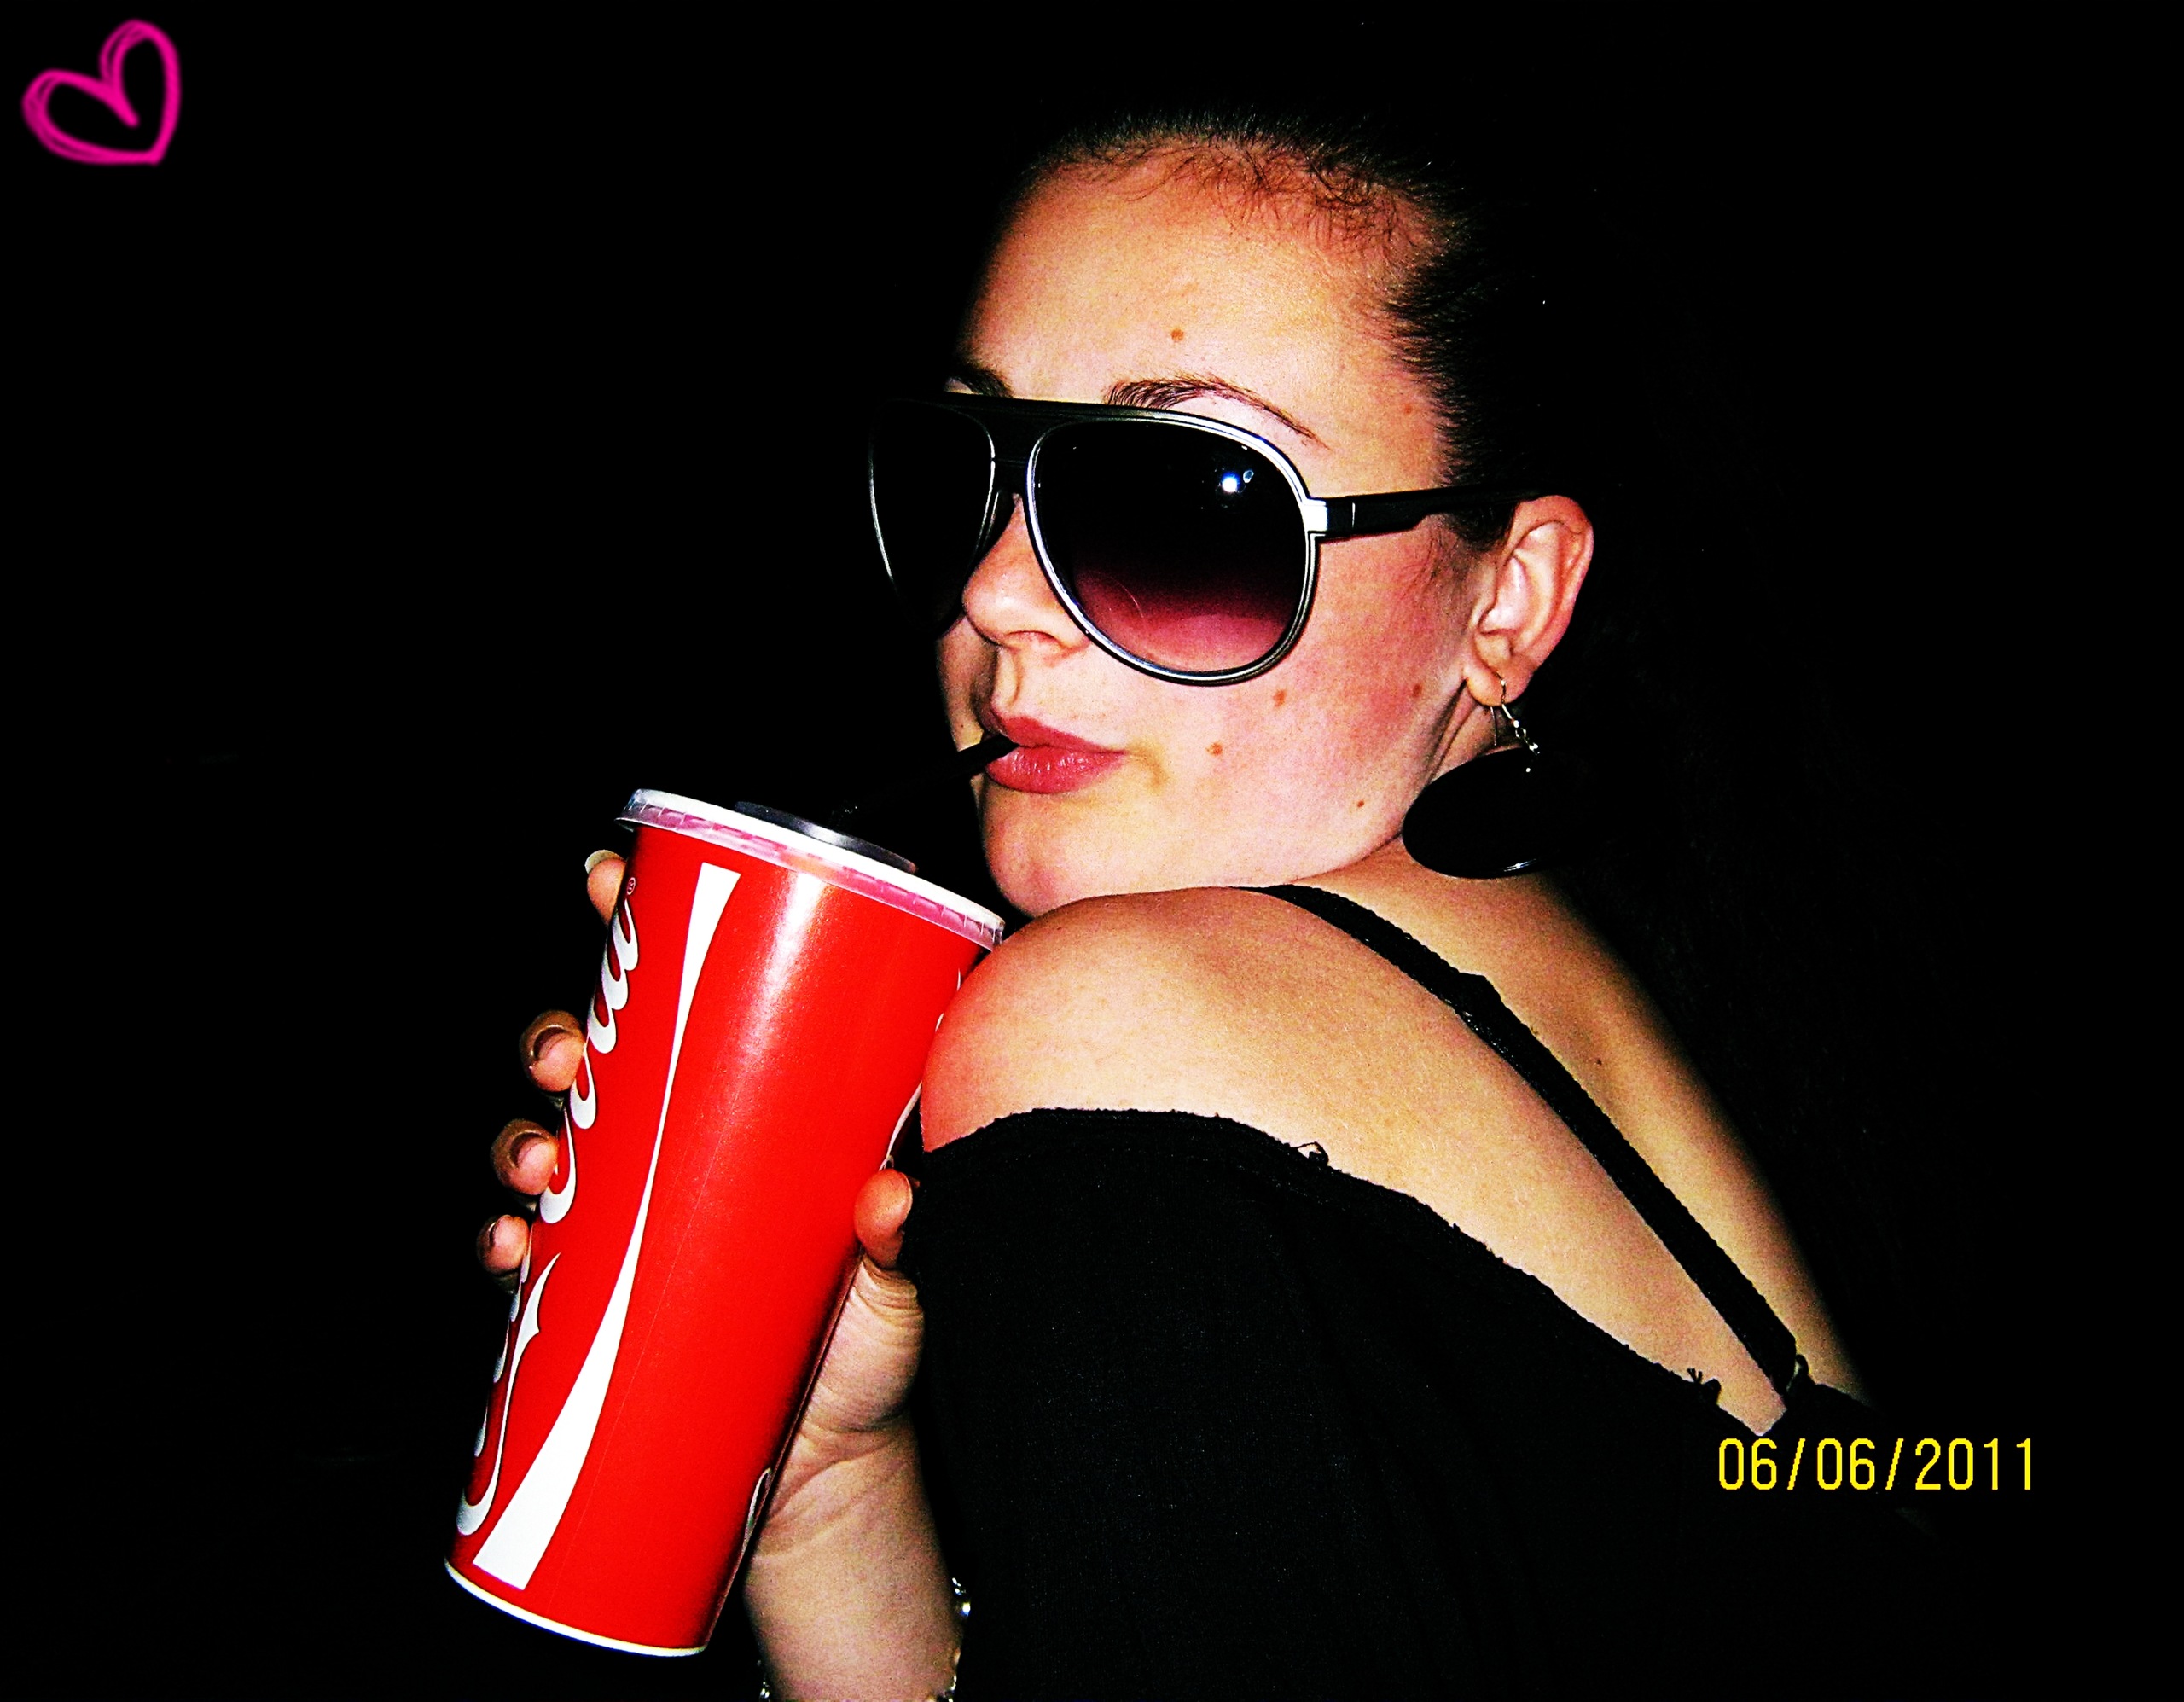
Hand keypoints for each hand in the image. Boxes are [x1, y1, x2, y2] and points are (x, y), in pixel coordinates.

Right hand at [476, 848, 937, 1554]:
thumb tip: (890, 1197)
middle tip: (567, 1055)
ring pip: (551, 1143)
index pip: (690, 984)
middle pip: (597, 1054)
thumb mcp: (908, 1260)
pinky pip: (532, 1256)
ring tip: (543, 1160)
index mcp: (751, 1091)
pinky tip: (511, 1248)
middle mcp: (682, 1139)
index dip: (635, 919)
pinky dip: (506, 1244)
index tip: (606, 879)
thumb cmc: (879, 1326)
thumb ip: (906, 1225)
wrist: (837, 1456)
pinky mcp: (605, 1297)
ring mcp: (636, 1215)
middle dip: (559, 1037)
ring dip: (525, 1137)